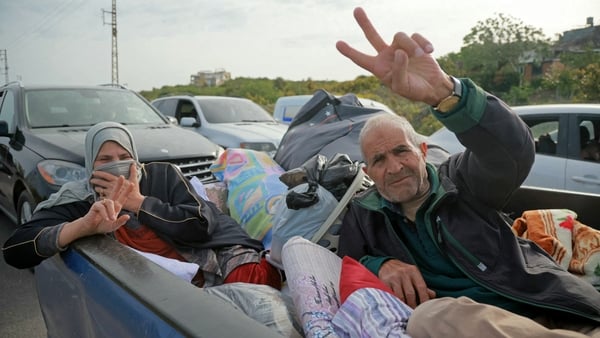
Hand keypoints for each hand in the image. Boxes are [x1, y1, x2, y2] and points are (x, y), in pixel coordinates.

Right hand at [58, 177, 132, 246]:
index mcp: (115, 207)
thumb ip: (121, 221)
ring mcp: (102, 203)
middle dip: (118, 184)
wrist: (92, 229)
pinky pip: (102, 207)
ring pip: (109, 203)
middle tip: (122, 177)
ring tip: (111, 219)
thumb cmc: (103, 225)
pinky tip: (106, 218)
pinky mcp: (96, 206)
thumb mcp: (114, 225)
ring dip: (111, 211)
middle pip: (115, 192)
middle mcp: (109, 203)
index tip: (132, 184)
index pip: (122, 197)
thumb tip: (128, 216)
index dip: (127, 191)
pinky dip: (105, 213)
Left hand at [90, 163, 144, 212]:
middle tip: (91, 180)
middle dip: (95, 180)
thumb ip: (133, 171)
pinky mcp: (110, 200)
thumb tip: (133, 163)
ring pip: (100, 190)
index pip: (105, 175)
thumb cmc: (135, 191)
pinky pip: (102, 197)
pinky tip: (100, 196)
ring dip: (97, 188)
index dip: (99, 173)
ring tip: (95, 188)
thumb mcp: (134, 179)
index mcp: (116, 180)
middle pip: (100, 182)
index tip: (94, 172)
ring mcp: (110, 193)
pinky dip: (100, 196)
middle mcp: (111, 186)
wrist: (136, 202)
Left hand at [336, 7, 451, 105]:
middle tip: (356, 10)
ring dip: (411, 45)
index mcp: (379, 68)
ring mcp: (400, 47)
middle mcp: (387, 55)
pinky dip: (423, 43)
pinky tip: (429, 51)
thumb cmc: (413, 89)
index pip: (362, 60)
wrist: (432, 86)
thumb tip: (399, 52)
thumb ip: (398, 71)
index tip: (338, 44)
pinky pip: (416, 36)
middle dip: (365, 23)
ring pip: (399, 36)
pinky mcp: (414, 43)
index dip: (350, 52)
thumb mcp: (402, 86)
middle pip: (372, 36)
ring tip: (419, 55)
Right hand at [378, 259, 435, 307]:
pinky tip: (397, 306)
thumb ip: (422, 286)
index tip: (425, 309)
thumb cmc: (403, 272)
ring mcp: (394, 278)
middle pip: (411, 294)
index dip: (424, 299)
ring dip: (404, 306)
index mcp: (413, 271)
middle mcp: (404, 273)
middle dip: (413, 305)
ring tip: (407, 311)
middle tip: (415, 313)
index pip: (421, 287)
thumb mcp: (414, 275)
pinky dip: (395, 302)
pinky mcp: (385, 282)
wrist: (386, 264)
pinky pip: (391, 296)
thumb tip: (432, 296)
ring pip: (400, 297)